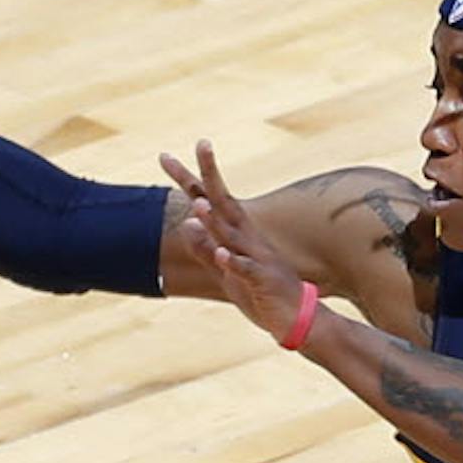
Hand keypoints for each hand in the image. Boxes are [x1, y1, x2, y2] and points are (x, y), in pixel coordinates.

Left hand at [164, 140, 307, 340]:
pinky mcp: (264, 281)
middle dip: (211, 174)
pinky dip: (235, 262)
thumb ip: (204, 249)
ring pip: (234, 235)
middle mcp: (248, 238)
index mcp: (237, 234)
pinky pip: (248, 270)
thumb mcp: (225, 271)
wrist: (298, 319)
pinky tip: (224, 255)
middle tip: (202, 144)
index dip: (187, 178)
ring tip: (200, 203)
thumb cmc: (261, 293)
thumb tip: (186, 221)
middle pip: (224, 201)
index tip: (164, 156)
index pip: (208, 199)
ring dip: (216, 220)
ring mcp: (258, 257)